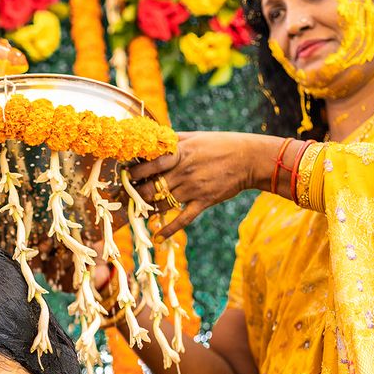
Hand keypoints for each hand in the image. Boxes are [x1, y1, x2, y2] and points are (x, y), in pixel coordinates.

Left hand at [126, 131, 260, 239]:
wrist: (249, 159)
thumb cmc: (221, 144)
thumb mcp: (195, 136)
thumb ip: (173, 139)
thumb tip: (152, 137)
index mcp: (180, 153)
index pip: (150, 164)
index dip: (133, 171)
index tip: (123, 174)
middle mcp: (183, 171)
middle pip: (150, 186)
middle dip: (133, 193)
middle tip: (125, 196)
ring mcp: (193, 188)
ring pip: (161, 203)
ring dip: (146, 209)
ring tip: (136, 211)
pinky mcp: (203, 201)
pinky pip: (182, 219)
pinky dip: (169, 230)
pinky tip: (158, 237)